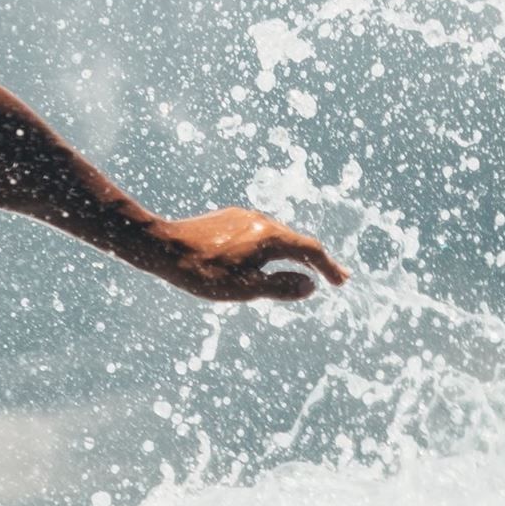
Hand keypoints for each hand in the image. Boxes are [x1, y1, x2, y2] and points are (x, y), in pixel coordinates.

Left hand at [157, 208, 349, 302]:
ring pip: (277, 236)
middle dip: (316, 261)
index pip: (310, 251)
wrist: (162, 245)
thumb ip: (281, 287)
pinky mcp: (227, 219)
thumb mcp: (245, 288)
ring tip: (302, 271)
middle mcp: (261, 220)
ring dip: (293, 254)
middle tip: (334, 278)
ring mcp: (243, 217)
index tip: (342, 282)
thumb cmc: (203, 273)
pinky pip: (259, 233)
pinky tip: (264, 259)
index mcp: (270, 237)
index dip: (329, 267)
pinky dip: (272, 248)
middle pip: (296, 241)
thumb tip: (311, 285)